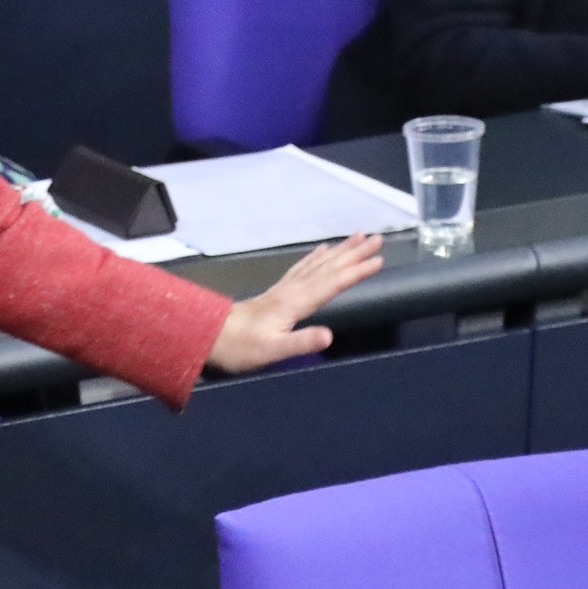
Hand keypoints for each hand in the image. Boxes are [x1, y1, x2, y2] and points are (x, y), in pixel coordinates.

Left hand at [207, 234, 382, 372]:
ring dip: (339, 251)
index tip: (379, 259)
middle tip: (377, 238)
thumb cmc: (240, 348)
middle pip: (329, 267)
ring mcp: (283, 289)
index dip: (356, 271)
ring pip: (318, 264)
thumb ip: (300, 342)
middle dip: (354, 253)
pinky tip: (322, 250)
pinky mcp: (276, 293)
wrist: (208, 336)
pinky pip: (302, 268)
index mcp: (294, 303)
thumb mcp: (272, 350)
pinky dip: (316, 257)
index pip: (332, 283)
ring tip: (357, 238)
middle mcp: (291, 291)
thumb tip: (329, 335)